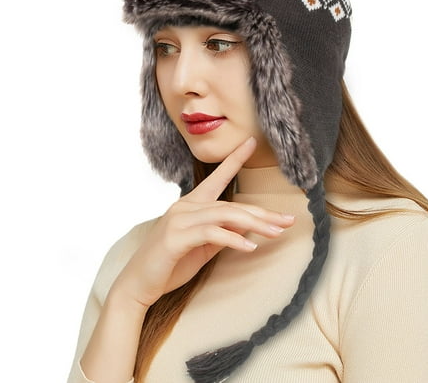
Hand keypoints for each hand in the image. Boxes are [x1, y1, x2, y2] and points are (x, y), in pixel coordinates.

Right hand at [110, 137, 294, 308]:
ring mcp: (179, 220)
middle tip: (288, 220)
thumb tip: (249, 225)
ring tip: (277, 232)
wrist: (138, 285)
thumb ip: (224, 232)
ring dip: (254, 224)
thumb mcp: (204, 246)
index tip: (250, 142)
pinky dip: (233, 239)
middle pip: (231, 205)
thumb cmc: (171, 264)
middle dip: (262, 213)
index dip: (234, 159)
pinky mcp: (176, 237)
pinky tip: (250, 247)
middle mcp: (185, 206)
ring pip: (224, 215)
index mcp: (191, 204)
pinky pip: (210, 233)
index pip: (217, 178)